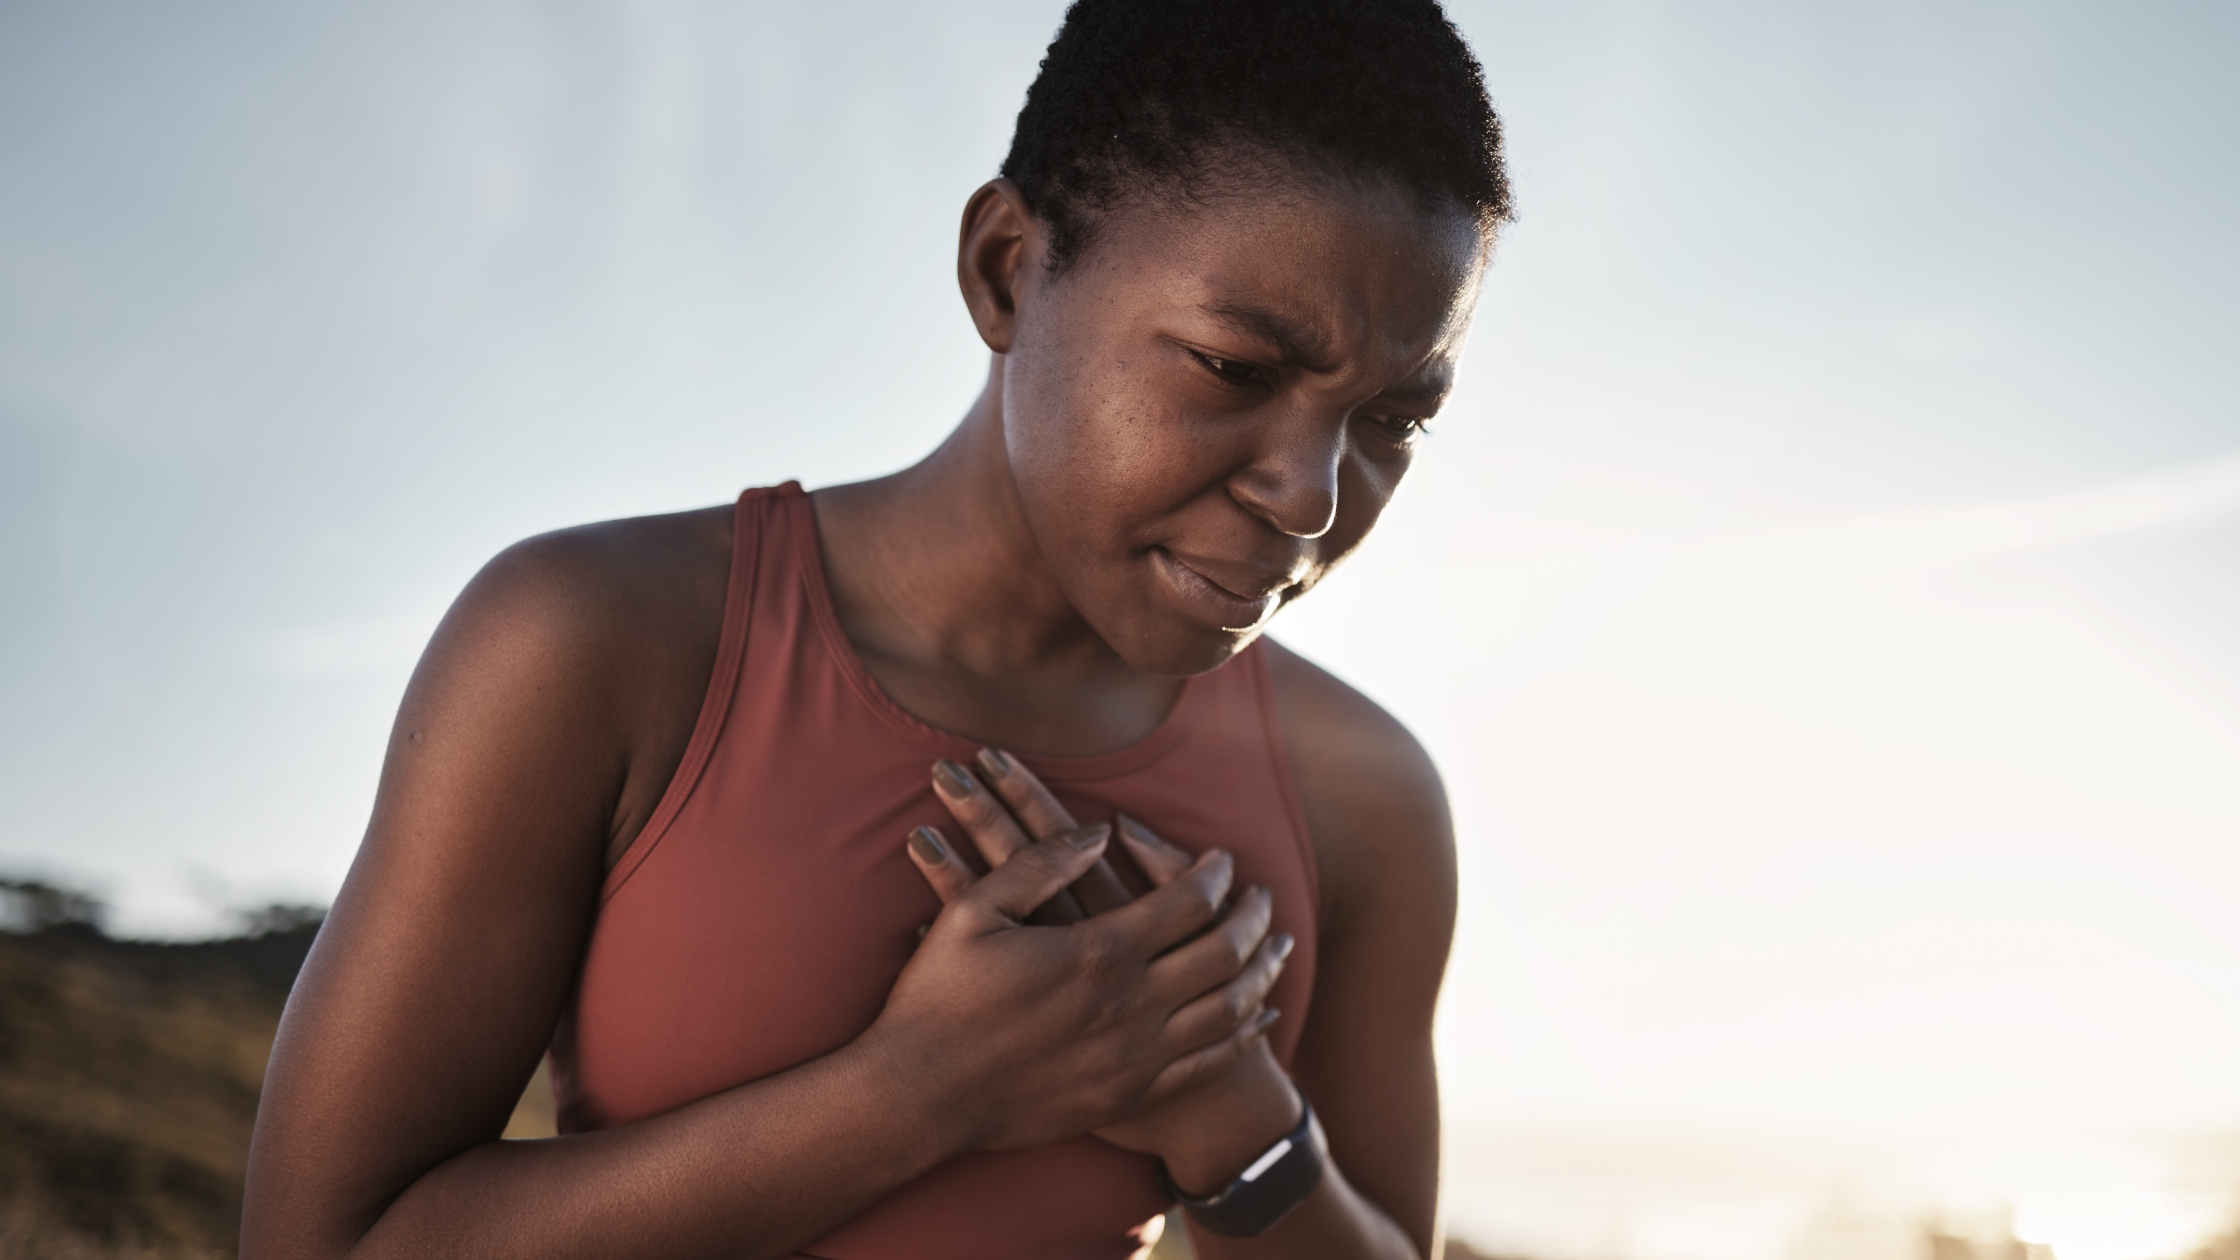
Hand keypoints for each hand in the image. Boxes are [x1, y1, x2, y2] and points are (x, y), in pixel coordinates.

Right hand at [910, 752, 1302, 1183]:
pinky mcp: (1129, 1094)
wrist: (921, 1096)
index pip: (1187, 902)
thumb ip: (1040, 864)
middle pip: (1225, 953)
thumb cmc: (938, 997)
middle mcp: (1130, 1006)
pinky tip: (1259, 1015)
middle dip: (1254, 917)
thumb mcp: (973, 911)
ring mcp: (1135, 1056)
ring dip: (1263, 971)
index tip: (1222, 857)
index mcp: (1098, 953)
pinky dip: (1243, 1033)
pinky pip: (1207, 1061)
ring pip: (1230, 1008)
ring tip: (1278, 946)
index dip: (1214, 873)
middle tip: (1265, 896)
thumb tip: (1099, 832)